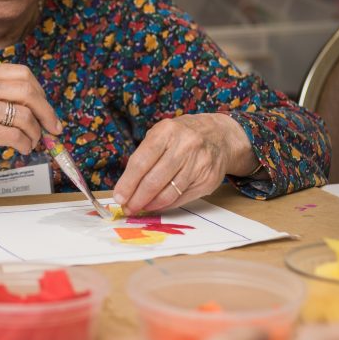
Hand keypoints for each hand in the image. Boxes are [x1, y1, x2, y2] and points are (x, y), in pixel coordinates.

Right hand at [0, 62, 60, 169]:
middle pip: (27, 91)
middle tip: (52, 127)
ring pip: (24, 115)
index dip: (41, 93)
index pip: (22, 74)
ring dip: (35, 132)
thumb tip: (32, 105)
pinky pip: (14, 135)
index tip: (47, 109)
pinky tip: (23, 148)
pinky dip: (25, 144)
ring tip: (32, 141)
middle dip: (46, 112)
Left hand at [112, 112, 257, 214]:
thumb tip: (126, 187)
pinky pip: (182, 198)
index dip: (128, 183)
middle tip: (128, 208)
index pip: (141, 162)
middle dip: (137, 199)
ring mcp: (199, 164)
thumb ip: (144, 157)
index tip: (119, 197)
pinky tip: (157, 204)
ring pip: (168, 193)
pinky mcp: (208, 180)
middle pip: (154, 181)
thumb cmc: (181, 136)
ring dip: (151, 204)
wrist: (219, 136)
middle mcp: (185, 146)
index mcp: (166, 131)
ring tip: (140, 207)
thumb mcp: (161, 135)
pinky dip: (166, 204)